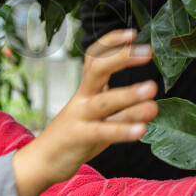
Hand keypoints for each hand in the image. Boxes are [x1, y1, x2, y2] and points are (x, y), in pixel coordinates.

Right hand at [12, 29, 159, 195]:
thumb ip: (124, 110)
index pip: (95, 57)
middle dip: (122, 58)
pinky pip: (103, 131)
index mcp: (87, 89)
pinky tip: (142, 129)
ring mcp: (79, 117)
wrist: (43, 162)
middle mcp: (82, 98)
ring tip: (152, 90)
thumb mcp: (102, 121)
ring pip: (104, 101)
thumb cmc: (76, 138)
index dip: (112, 42)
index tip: (133, 34)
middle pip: (98, 69)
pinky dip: (123, 130)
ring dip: (129, 94)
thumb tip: (153, 101)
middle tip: (147, 52)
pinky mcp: (80, 138)